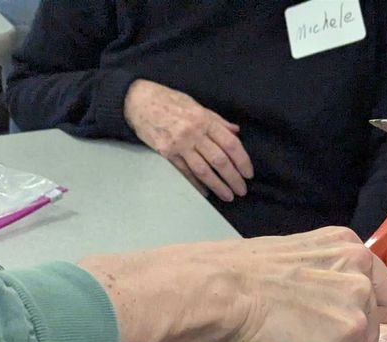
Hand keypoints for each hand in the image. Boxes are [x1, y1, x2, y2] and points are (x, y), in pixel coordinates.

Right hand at [80, 227, 386, 341]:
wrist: (219, 289)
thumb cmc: (237, 275)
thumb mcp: (293, 261)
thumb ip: (321, 277)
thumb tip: (326, 308)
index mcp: (346, 244)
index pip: (381, 290)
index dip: (359, 314)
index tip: (332, 326)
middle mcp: (360, 268)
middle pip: (371, 325)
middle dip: (341, 341)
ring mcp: (357, 302)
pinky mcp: (346, 335)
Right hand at [124, 79, 253, 202]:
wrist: (138, 101)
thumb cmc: (169, 101)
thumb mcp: (196, 105)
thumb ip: (217, 121)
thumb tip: (236, 132)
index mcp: (204, 120)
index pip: (230, 144)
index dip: (242, 161)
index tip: (248, 173)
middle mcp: (193, 133)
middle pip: (220, 161)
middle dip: (233, 178)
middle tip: (242, 190)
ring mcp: (179, 144)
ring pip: (204, 170)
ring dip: (218, 186)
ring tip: (228, 196)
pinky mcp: (166, 153)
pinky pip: (185, 173)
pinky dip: (197, 185)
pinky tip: (206, 193)